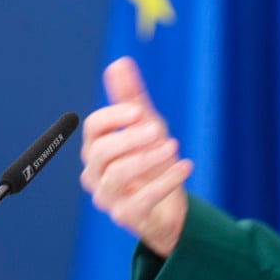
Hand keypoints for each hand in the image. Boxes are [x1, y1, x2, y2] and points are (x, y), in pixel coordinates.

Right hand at [79, 57, 191, 256]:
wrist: (167, 210)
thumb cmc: (151, 164)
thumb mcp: (145, 128)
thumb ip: (130, 98)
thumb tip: (119, 63)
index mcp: (96, 148)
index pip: (93, 127)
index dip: (113, 117)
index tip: (137, 111)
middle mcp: (96, 173)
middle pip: (102, 151)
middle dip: (130, 138)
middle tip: (157, 129)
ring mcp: (108, 197)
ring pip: (118, 174)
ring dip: (148, 158)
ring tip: (173, 147)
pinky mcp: (126, 216)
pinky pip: (142, 198)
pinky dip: (167, 181)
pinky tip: (186, 167)